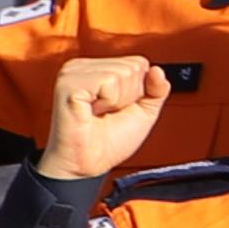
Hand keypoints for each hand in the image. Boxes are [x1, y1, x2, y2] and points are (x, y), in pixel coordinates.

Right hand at [36, 55, 171, 182]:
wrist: (88, 164)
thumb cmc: (109, 141)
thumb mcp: (144, 112)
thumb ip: (157, 90)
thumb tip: (159, 70)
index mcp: (98, 68)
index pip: (139, 63)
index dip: (138, 91)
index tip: (118, 108)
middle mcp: (84, 66)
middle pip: (133, 67)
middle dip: (129, 96)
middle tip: (107, 113)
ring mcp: (74, 72)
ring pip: (123, 73)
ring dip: (117, 101)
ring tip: (98, 113)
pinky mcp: (69, 83)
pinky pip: (108, 81)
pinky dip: (108, 102)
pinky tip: (91, 111)